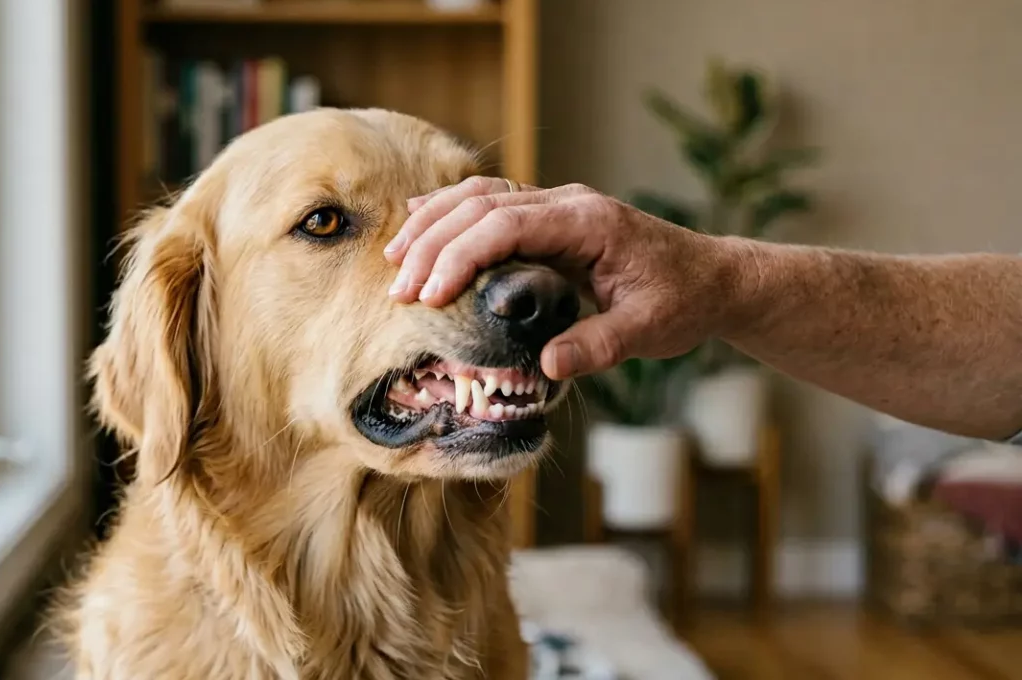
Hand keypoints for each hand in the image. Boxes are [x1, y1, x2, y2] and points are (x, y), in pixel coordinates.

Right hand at [384, 177, 752, 379]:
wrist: (712, 278)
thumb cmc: (683, 302)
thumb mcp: (648, 331)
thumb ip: (598, 346)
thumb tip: (543, 366)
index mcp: (589, 222)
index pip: (507, 225)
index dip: (461, 256)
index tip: (430, 294)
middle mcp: (567, 203)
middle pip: (482, 205)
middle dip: (434, 245)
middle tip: (400, 290)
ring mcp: (556, 205)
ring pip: (479, 196)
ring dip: (433, 226)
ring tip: (395, 261)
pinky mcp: (549, 218)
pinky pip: (490, 203)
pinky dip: (450, 214)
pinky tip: (419, 225)